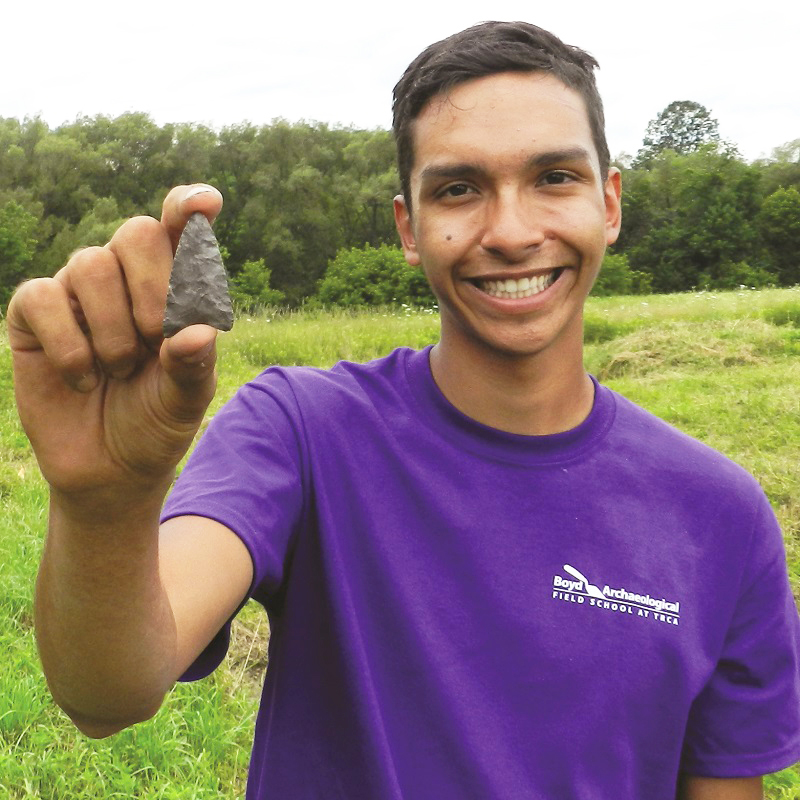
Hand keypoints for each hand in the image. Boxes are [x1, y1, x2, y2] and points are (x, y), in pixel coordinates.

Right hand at [7, 184, 223, 508]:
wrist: (111, 469)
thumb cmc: (156, 422)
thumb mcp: (185, 399)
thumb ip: (194, 365)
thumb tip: (200, 331)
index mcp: (173, 289)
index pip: (181, 232)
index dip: (189, 209)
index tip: (206, 204)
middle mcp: (127, 279)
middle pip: (137, 232)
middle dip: (152, 289)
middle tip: (156, 340)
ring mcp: (78, 292)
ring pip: (90, 264)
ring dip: (113, 328)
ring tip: (120, 371)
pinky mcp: (35, 314)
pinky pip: (42, 297)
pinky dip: (69, 344)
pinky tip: (84, 378)